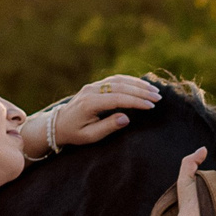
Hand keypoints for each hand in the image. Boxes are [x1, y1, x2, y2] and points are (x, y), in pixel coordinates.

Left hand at [40, 74, 158, 153]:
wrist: (58, 124)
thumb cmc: (75, 133)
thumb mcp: (90, 136)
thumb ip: (107, 127)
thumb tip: (126, 118)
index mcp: (90, 103)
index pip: (117, 99)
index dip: (135, 101)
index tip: (150, 106)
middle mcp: (91, 91)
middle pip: (120, 87)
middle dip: (141, 91)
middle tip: (158, 97)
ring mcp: (93, 86)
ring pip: (118, 80)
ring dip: (137, 84)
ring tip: (153, 90)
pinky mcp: (95, 85)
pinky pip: (114, 80)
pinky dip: (130, 81)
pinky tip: (141, 86)